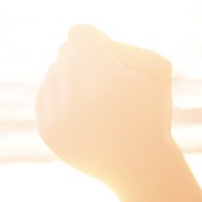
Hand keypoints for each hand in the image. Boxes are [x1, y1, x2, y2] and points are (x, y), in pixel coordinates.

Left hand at [34, 25, 177, 190]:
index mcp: (105, 78)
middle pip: (64, 52)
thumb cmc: (151, 114)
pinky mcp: (47, 131)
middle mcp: (76, 96)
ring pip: (52, 72)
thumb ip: (125, 44)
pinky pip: (44, 94)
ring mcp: (58, 116)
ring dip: (72, 78)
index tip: (106, 53)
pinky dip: (61, 97)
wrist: (139, 166)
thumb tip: (93, 44)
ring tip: (95, 98)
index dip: (95, 39)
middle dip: (85, 60)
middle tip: (105, 80)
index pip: (78, 34)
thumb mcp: (157, 70)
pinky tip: (82, 112)